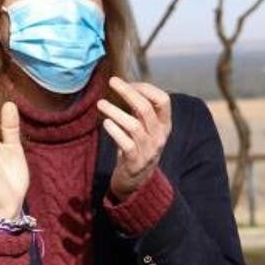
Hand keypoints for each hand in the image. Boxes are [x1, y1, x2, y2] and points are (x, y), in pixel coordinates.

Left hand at [99, 78, 171, 201]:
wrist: (137, 183)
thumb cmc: (137, 148)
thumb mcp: (145, 129)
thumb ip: (139, 111)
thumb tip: (124, 85)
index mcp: (164, 125)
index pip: (163, 100)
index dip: (146, 88)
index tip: (129, 83)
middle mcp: (159, 136)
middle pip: (146, 109)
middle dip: (128, 92)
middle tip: (112, 81)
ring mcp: (148, 150)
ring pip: (134, 125)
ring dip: (115, 112)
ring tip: (100, 103)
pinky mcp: (135, 162)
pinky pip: (125, 143)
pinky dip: (115, 131)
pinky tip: (105, 123)